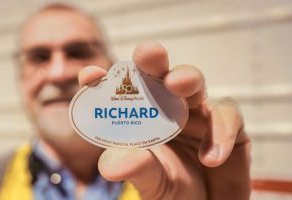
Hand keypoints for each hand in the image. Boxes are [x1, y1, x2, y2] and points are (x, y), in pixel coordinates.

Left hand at [78, 42, 249, 199]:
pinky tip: (211, 158)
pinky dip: (220, 132)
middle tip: (147, 54)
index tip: (89, 76)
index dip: (104, 79)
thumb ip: (137, 170)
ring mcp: (197, 113)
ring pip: (194, 84)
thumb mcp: (152, 184)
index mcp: (141, 119)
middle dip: (153, 60)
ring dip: (187, 79)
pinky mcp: (227, 124)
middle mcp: (167, 108)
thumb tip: (112, 164)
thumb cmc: (174, 191)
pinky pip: (227, 115)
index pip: (120, 92)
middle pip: (159, 74)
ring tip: (178, 83)